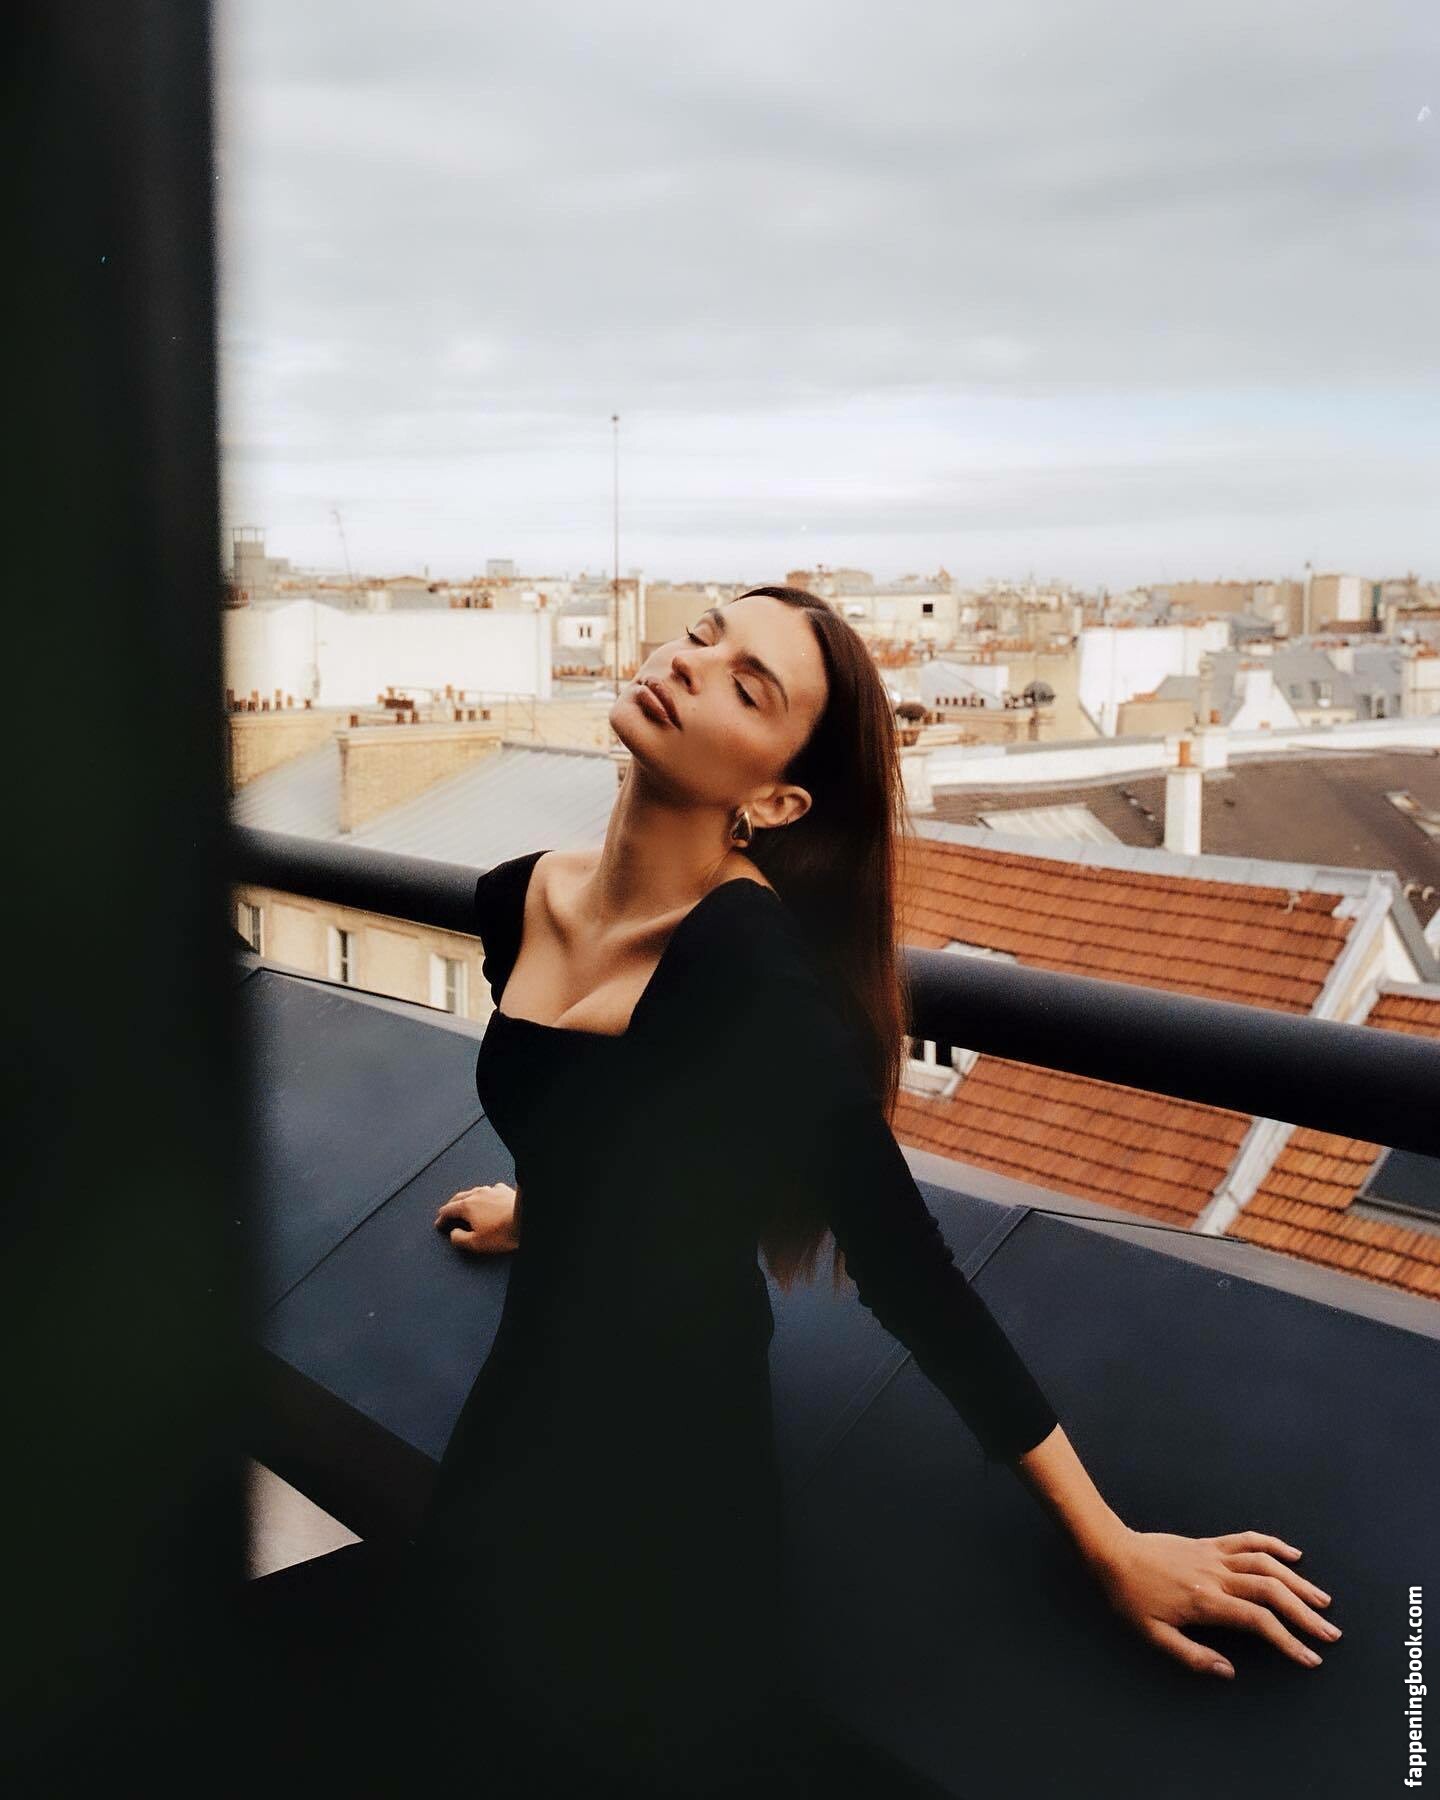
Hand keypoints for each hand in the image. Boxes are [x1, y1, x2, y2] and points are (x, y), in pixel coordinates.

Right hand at [434, 1183, 519, 1253]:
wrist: (526, 1218)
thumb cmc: (503, 1232)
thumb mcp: (476, 1243)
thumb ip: (460, 1239)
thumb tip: (453, 1234)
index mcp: (467, 1206)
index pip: (448, 1210)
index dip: (441, 1218)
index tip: (439, 1223)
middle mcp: (478, 1195)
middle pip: (458, 1197)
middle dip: (450, 1205)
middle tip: (446, 1212)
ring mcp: (492, 1190)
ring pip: (474, 1191)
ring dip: (466, 1198)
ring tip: (464, 1203)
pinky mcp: (505, 1191)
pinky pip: (490, 1190)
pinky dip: (485, 1194)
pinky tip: (488, 1196)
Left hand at [1086, 1526, 1339, 1678]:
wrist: (1112, 1552)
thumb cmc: (1129, 1596)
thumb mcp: (1152, 1634)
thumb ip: (1191, 1656)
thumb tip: (1228, 1671)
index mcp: (1205, 1601)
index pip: (1258, 1621)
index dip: (1288, 1640)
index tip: (1310, 1657)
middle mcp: (1216, 1575)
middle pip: (1272, 1591)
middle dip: (1305, 1613)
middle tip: (1330, 1633)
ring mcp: (1215, 1555)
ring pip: (1266, 1564)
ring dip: (1297, 1582)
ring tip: (1322, 1601)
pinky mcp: (1209, 1543)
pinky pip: (1247, 1540)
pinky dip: (1273, 1545)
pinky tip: (1293, 1556)